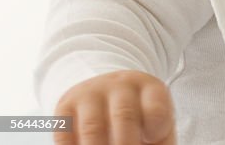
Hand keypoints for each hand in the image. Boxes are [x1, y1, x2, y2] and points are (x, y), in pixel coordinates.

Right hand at [53, 69, 174, 143]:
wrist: (107, 93)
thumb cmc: (140, 121)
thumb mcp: (157, 128)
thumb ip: (159, 143)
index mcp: (151, 88)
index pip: (156, 110)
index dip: (154, 131)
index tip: (148, 139)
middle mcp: (121, 85)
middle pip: (124, 115)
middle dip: (124, 144)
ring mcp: (91, 92)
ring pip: (92, 127)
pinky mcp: (66, 105)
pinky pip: (65, 133)